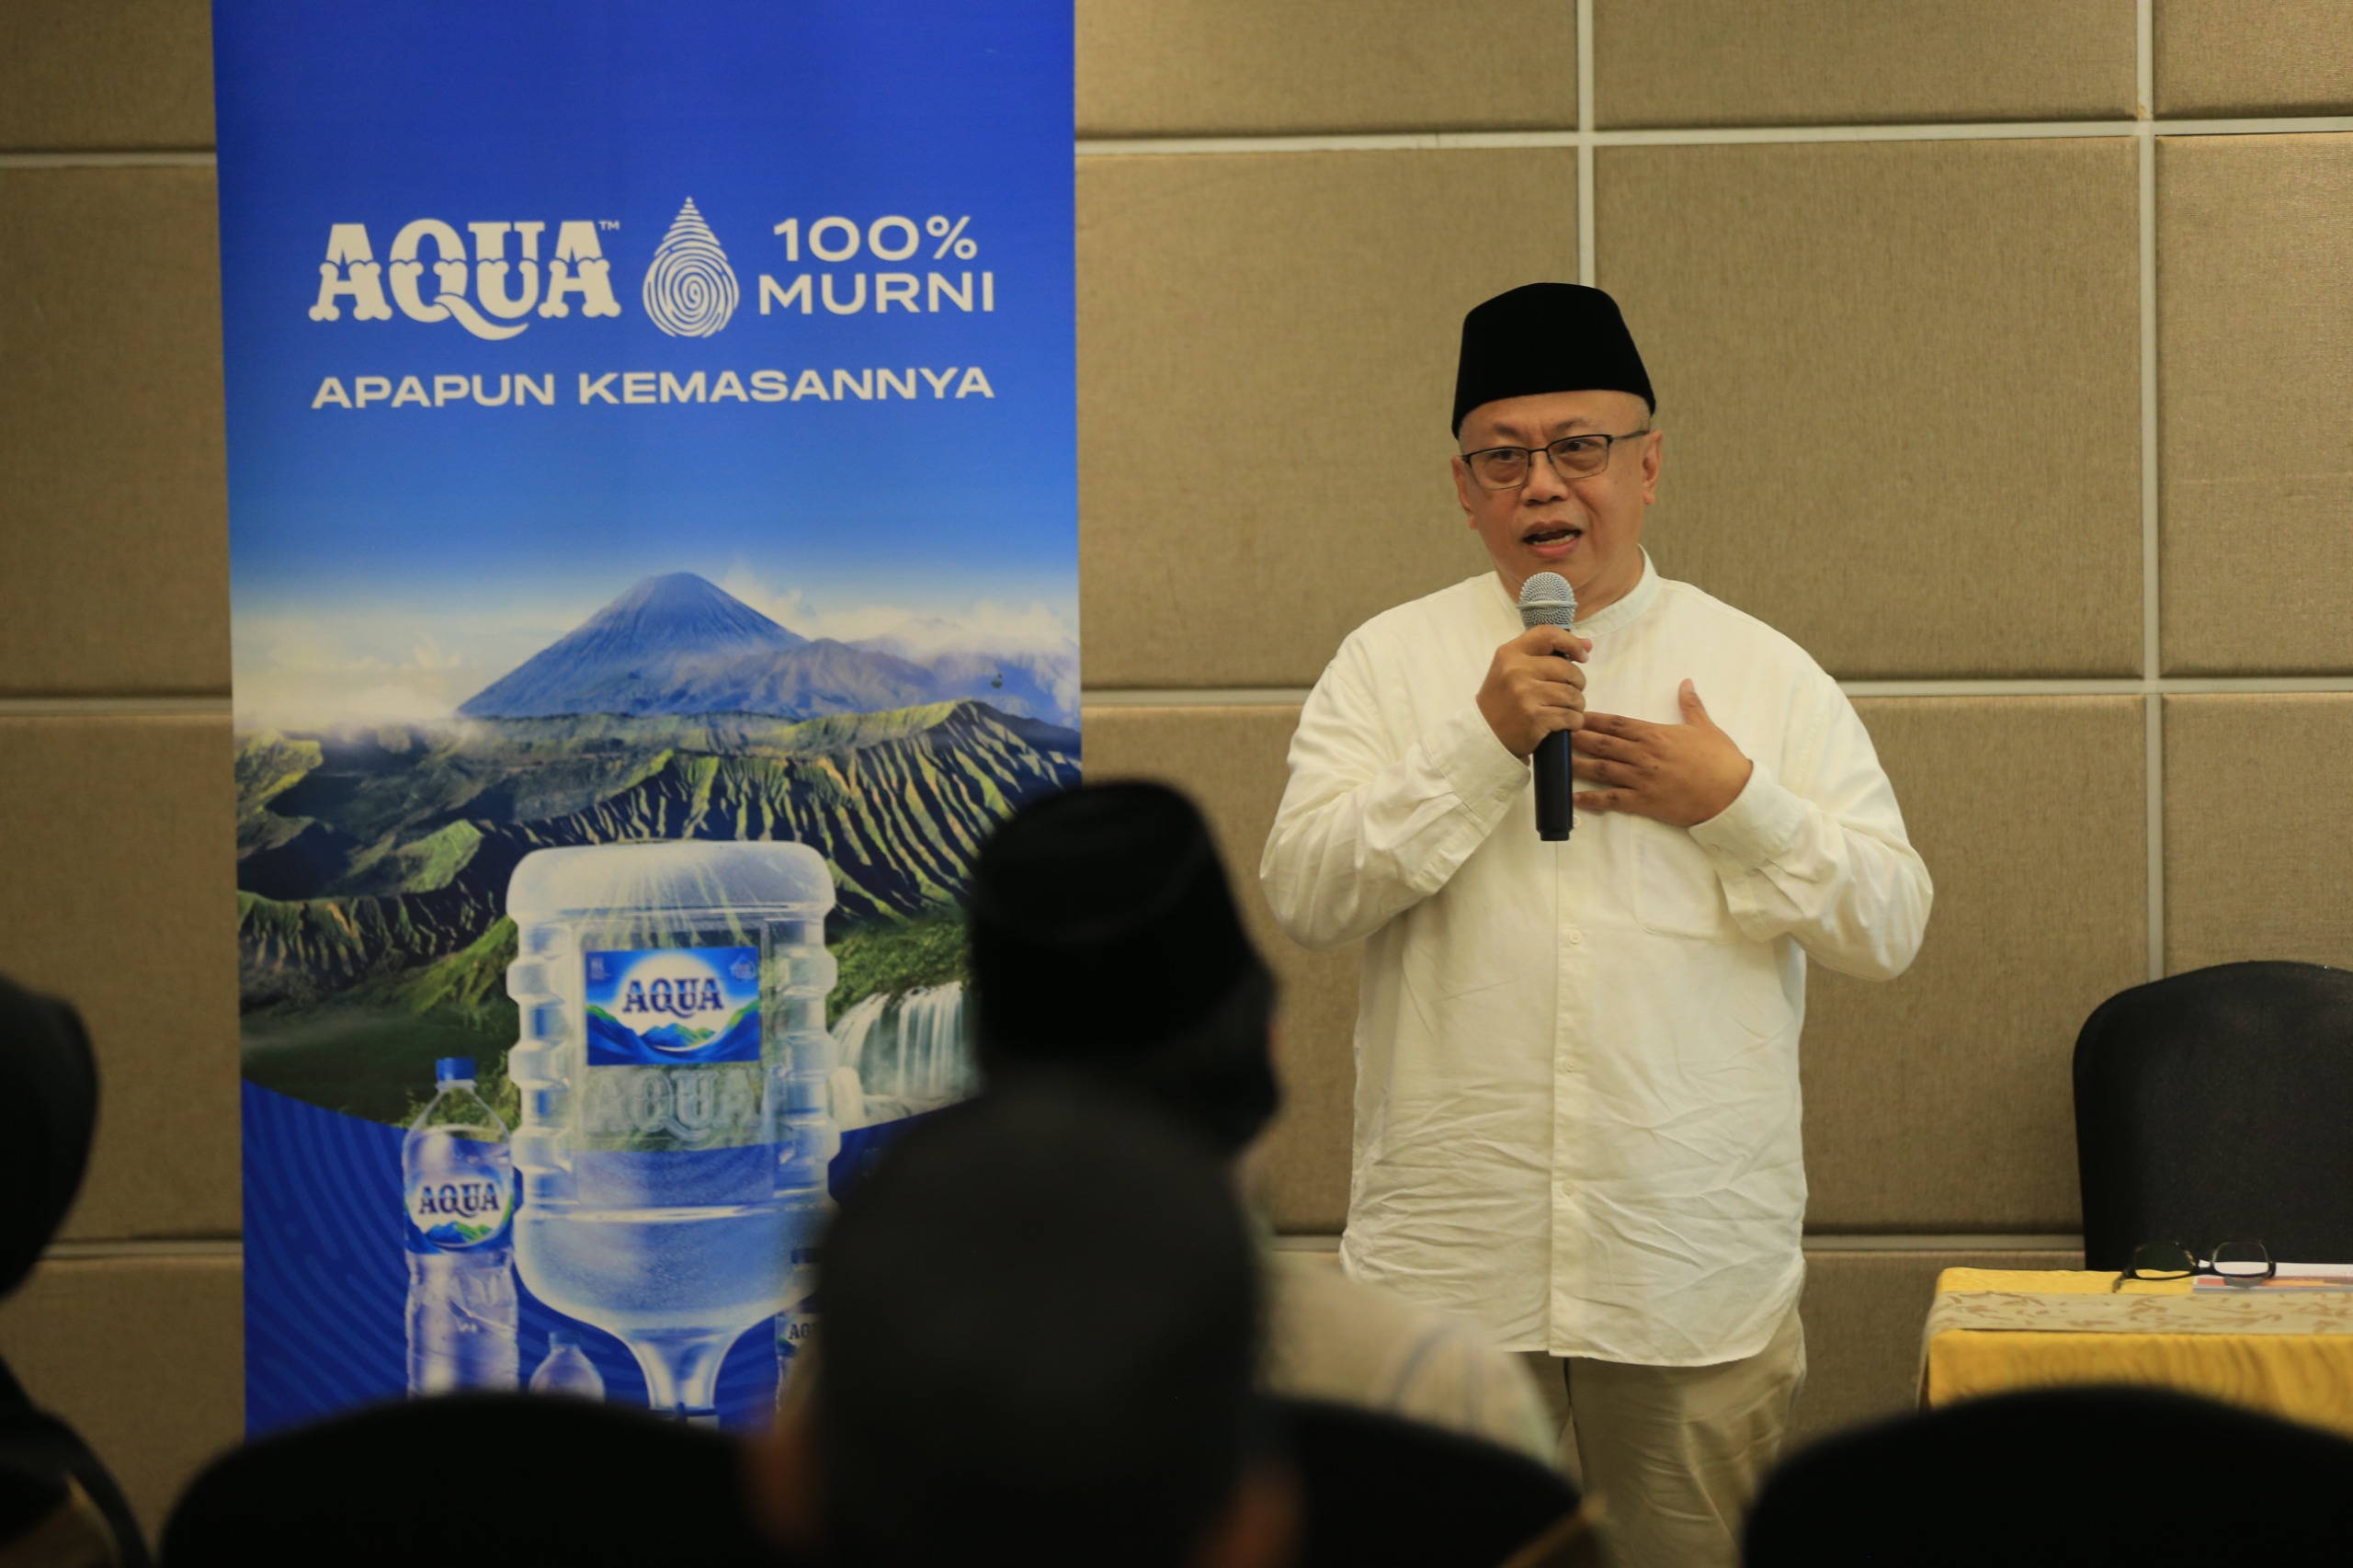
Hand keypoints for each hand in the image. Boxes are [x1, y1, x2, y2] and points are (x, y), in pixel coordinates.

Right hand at [1477, 625, 1590, 758]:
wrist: (1484, 734)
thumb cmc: (1503, 698)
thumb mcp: (1513, 669)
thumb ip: (1547, 654)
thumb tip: (1588, 644)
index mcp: (1510, 653)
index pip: (1549, 634)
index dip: (1572, 642)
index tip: (1582, 656)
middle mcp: (1517, 671)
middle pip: (1568, 670)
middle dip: (1578, 682)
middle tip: (1570, 692)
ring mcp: (1525, 695)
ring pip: (1573, 695)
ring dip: (1577, 705)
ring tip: (1567, 709)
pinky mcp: (1535, 719)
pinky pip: (1571, 716)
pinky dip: (1575, 721)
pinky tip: (1566, 723)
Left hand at [1571, 680, 1752, 826]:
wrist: (1732, 794)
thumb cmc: (1720, 760)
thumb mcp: (1705, 727)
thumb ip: (1691, 705)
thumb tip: (1686, 682)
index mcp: (1654, 735)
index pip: (1616, 722)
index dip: (1591, 718)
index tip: (1571, 712)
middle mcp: (1643, 754)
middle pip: (1601, 743)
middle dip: (1575, 738)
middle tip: (1551, 732)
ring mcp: (1642, 779)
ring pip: (1601, 769)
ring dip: (1576, 765)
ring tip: (1555, 762)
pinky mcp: (1644, 802)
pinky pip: (1612, 800)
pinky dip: (1591, 800)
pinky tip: (1573, 798)